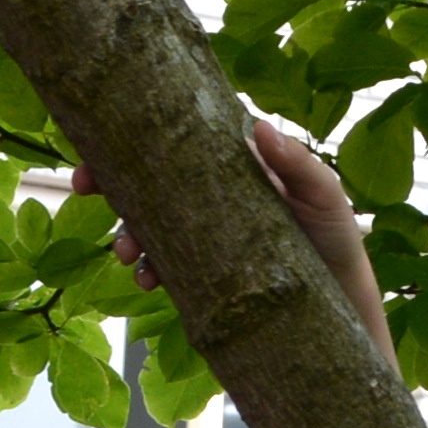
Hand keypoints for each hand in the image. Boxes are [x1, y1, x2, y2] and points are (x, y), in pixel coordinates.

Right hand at [88, 115, 389, 345]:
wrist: (343, 302)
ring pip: (146, 225)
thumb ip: (299, 165)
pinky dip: (148, 270)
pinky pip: (161, 266)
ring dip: (125, 233)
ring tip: (127, 252)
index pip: (172, 141)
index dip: (130, 137)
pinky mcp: (200, 274)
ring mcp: (200, 235)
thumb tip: (260, 125)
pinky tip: (148, 278)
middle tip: (84, 187)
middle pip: (146, 179)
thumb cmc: (335, 234)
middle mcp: (207, 195)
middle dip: (108, 182)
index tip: (99, 143)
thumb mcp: (325, 196)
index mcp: (229, 165)